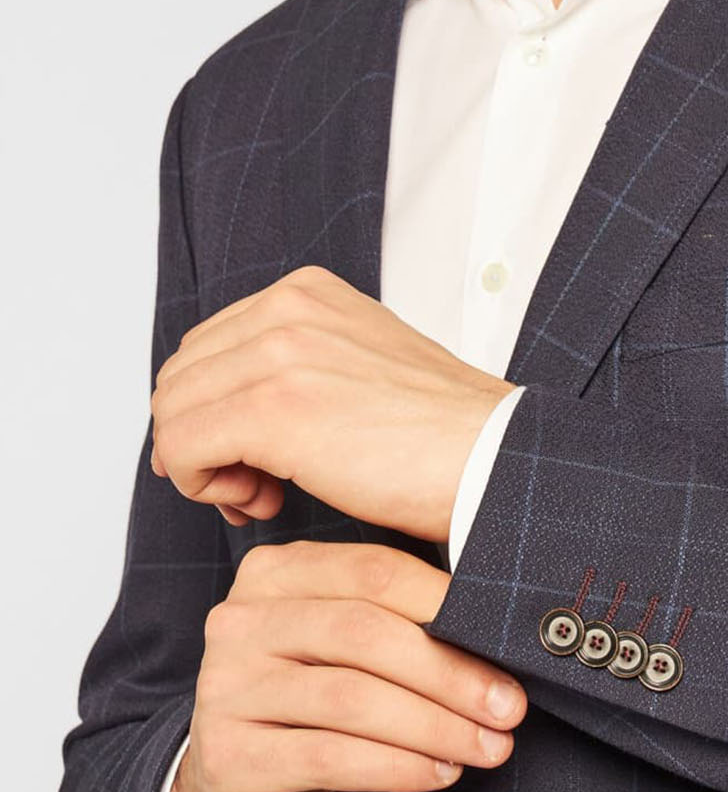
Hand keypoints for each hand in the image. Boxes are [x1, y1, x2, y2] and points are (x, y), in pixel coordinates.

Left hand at [150, 265, 514, 540]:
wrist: (490, 459)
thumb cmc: (437, 431)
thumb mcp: (357, 362)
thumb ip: (292, 364)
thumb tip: (220, 411)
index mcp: (307, 291)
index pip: (205, 347)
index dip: (214, 410)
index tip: (255, 454)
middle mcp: (287, 308)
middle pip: (179, 378)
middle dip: (202, 438)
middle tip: (255, 482)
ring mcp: (279, 354)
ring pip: (172, 413)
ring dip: (204, 467)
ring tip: (264, 492)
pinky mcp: (273, 409)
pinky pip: (180, 448)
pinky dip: (204, 487)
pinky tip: (263, 500)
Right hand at [168, 541, 527, 791]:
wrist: (232, 777)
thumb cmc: (307, 696)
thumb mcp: (337, 643)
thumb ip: (390, 618)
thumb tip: (490, 625)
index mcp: (275, 572)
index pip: (372, 571)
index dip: (443, 602)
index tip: (501, 638)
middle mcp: (240, 619)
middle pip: (364, 632)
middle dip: (449, 671)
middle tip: (507, 705)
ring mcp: (226, 686)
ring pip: (352, 697)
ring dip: (435, 725)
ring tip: (485, 744)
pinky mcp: (229, 754)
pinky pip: (331, 756)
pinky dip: (398, 766)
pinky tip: (438, 771)